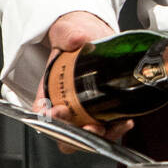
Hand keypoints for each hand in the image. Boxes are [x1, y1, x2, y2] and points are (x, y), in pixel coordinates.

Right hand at [35, 11, 133, 152]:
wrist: (93, 35)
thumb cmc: (74, 36)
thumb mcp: (68, 31)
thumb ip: (69, 34)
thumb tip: (77, 39)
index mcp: (48, 90)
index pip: (42, 113)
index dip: (48, 119)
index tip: (57, 111)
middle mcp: (65, 105)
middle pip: (66, 132)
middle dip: (77, 136)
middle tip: (90, 127)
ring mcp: (84, 110)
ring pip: (87, 135)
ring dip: (101, 136)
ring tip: (116, 125)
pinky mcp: (102, 110)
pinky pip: (107, 127)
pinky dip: (116, 128)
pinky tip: (126, 120)